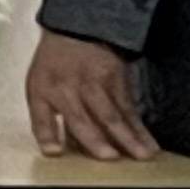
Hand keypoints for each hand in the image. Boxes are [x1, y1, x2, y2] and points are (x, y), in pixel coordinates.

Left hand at [27, 32, 158, 160]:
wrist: (77, 31)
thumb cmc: (56, 65)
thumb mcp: (40, 85)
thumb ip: (47, 117)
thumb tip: (57, 150)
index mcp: (42, 90)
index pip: (40, 114)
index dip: (45, 133)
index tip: (53, 151)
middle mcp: (66, 88)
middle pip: (80, 117)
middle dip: (94, 138)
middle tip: (108, 157)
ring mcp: (93, 85)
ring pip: (111, 115)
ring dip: (127, 137)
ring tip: (141, 155)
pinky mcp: (116, 83)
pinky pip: (128, 110)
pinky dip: (140, 129)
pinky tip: (150, 144)